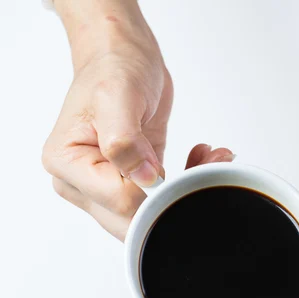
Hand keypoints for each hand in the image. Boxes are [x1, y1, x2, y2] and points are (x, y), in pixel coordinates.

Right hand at [42, 0, 232, 240]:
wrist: (121, 57)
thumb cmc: (112, 69)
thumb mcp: (116, 96)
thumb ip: (125, 142)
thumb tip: (145, 179)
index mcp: (67, 164)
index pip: (118, 202)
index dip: (156, 191)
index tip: (177, 166)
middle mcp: (82, 182)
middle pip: (132, 221)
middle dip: (175, 200)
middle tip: (208, 168)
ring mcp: (107, 185)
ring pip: (150, 214)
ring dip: (187, 192)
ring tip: (212, 159)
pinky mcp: (132, 180)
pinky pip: (161, 198)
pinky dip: (188, 182)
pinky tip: (201, 159)